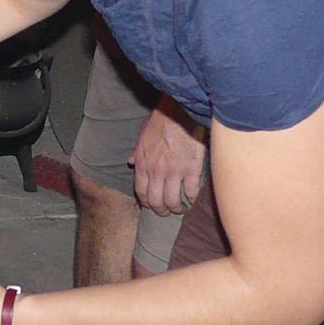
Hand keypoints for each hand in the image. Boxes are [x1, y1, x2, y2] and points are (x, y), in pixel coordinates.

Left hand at [130, 100, 206, 216]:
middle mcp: (156, 172)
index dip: (146, 203)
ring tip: (181, 209)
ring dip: (177, 208)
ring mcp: (174, 172)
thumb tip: (130, 161)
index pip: (141, 192)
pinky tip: (193, 198)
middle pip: (156, 201)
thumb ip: (137, 152)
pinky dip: (192, 198)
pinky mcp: (192, 169)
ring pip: (172, 200)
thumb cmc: (161, 121)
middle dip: (161, 211)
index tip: (151, 206)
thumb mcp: (142, 136)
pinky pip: (191, 191)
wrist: (179, 111)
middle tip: (167, 212)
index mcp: (143, 164)